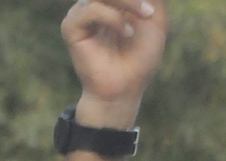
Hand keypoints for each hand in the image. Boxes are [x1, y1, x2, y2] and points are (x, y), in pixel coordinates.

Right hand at [61, 0, 168, 127]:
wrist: (126, 87)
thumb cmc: (140, 57)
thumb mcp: (154, 17)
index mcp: (111, 2)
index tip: (146, 7)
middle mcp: (94, 4)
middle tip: (148, 9)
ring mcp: (81, 13)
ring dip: (128, 1)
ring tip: (144, 15)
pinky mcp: (71, 27)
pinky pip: (90, 9)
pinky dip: (112, 18)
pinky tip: (125, 33)